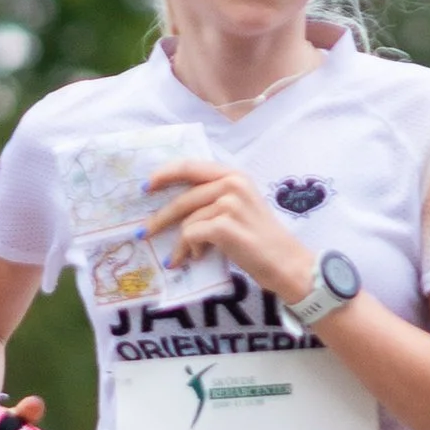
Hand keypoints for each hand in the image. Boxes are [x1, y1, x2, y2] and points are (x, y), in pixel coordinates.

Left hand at [147, 162, 314, 301]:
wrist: (286, 263)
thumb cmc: (261, 240)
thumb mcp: (240, 208)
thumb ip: (214, 198)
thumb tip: (175, 207)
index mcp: (234, 175)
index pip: (190, 166)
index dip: (164, 174)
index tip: (147, 186)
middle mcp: (232, 184)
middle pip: (183, 198)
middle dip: (160, 218)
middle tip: (143, 233)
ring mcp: (229, 204)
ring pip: (186, 221)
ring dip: (181, 244)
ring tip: (182, 257)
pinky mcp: (224, 226)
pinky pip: (191, 235)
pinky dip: (190, 249)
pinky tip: (197, 258)